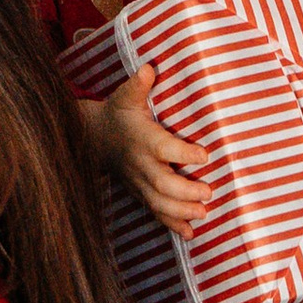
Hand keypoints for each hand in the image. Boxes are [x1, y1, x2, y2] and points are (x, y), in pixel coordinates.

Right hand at [87, 67, 214, 228]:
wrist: (95, 138)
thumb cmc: (118, 113)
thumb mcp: (125, 95)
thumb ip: (138, 84)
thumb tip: (149, 67)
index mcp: (143, 139)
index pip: (163, 148)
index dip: (183, 153)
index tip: (204, 154)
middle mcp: (141, 164)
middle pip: (162, 184)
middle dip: (185, 192)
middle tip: (208, 192)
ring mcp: (140, 182)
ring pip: (159, 203)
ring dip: (182, 212)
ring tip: (204, 213)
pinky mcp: (141, 193)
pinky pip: (156, 213)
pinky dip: (172, 225)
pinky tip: (191, 234)